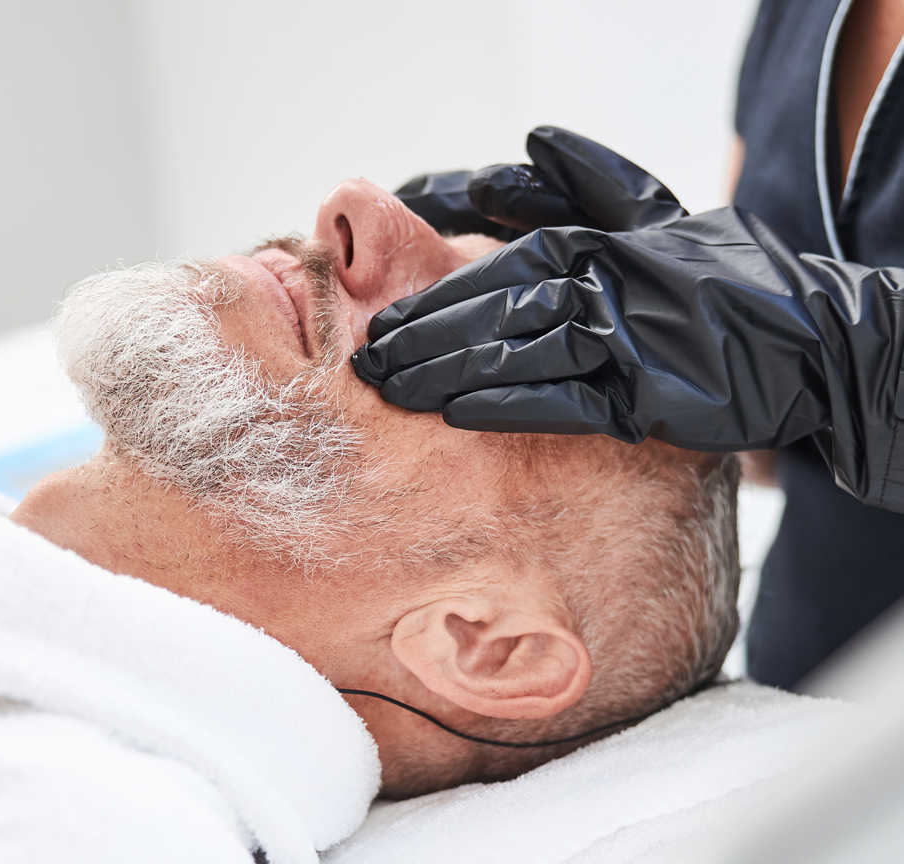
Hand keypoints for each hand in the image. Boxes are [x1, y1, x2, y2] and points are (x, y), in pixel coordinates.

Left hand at [354, 131, 903, 507]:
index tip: (382, 310)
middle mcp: (609, 282)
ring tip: (392, 386)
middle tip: (368, 358)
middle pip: (495, 303)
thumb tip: (525, 140)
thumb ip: (587, 179)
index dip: (437, 286)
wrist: (806, 343)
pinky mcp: (646, 398)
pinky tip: (457, 411)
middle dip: (424, 331)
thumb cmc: (722, 280)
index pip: (502, 255)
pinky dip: (509, 401)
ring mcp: (627, 340)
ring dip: (447, 367)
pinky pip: (564, 399)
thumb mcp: (657, 213)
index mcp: (605, 239)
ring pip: (517, 347)